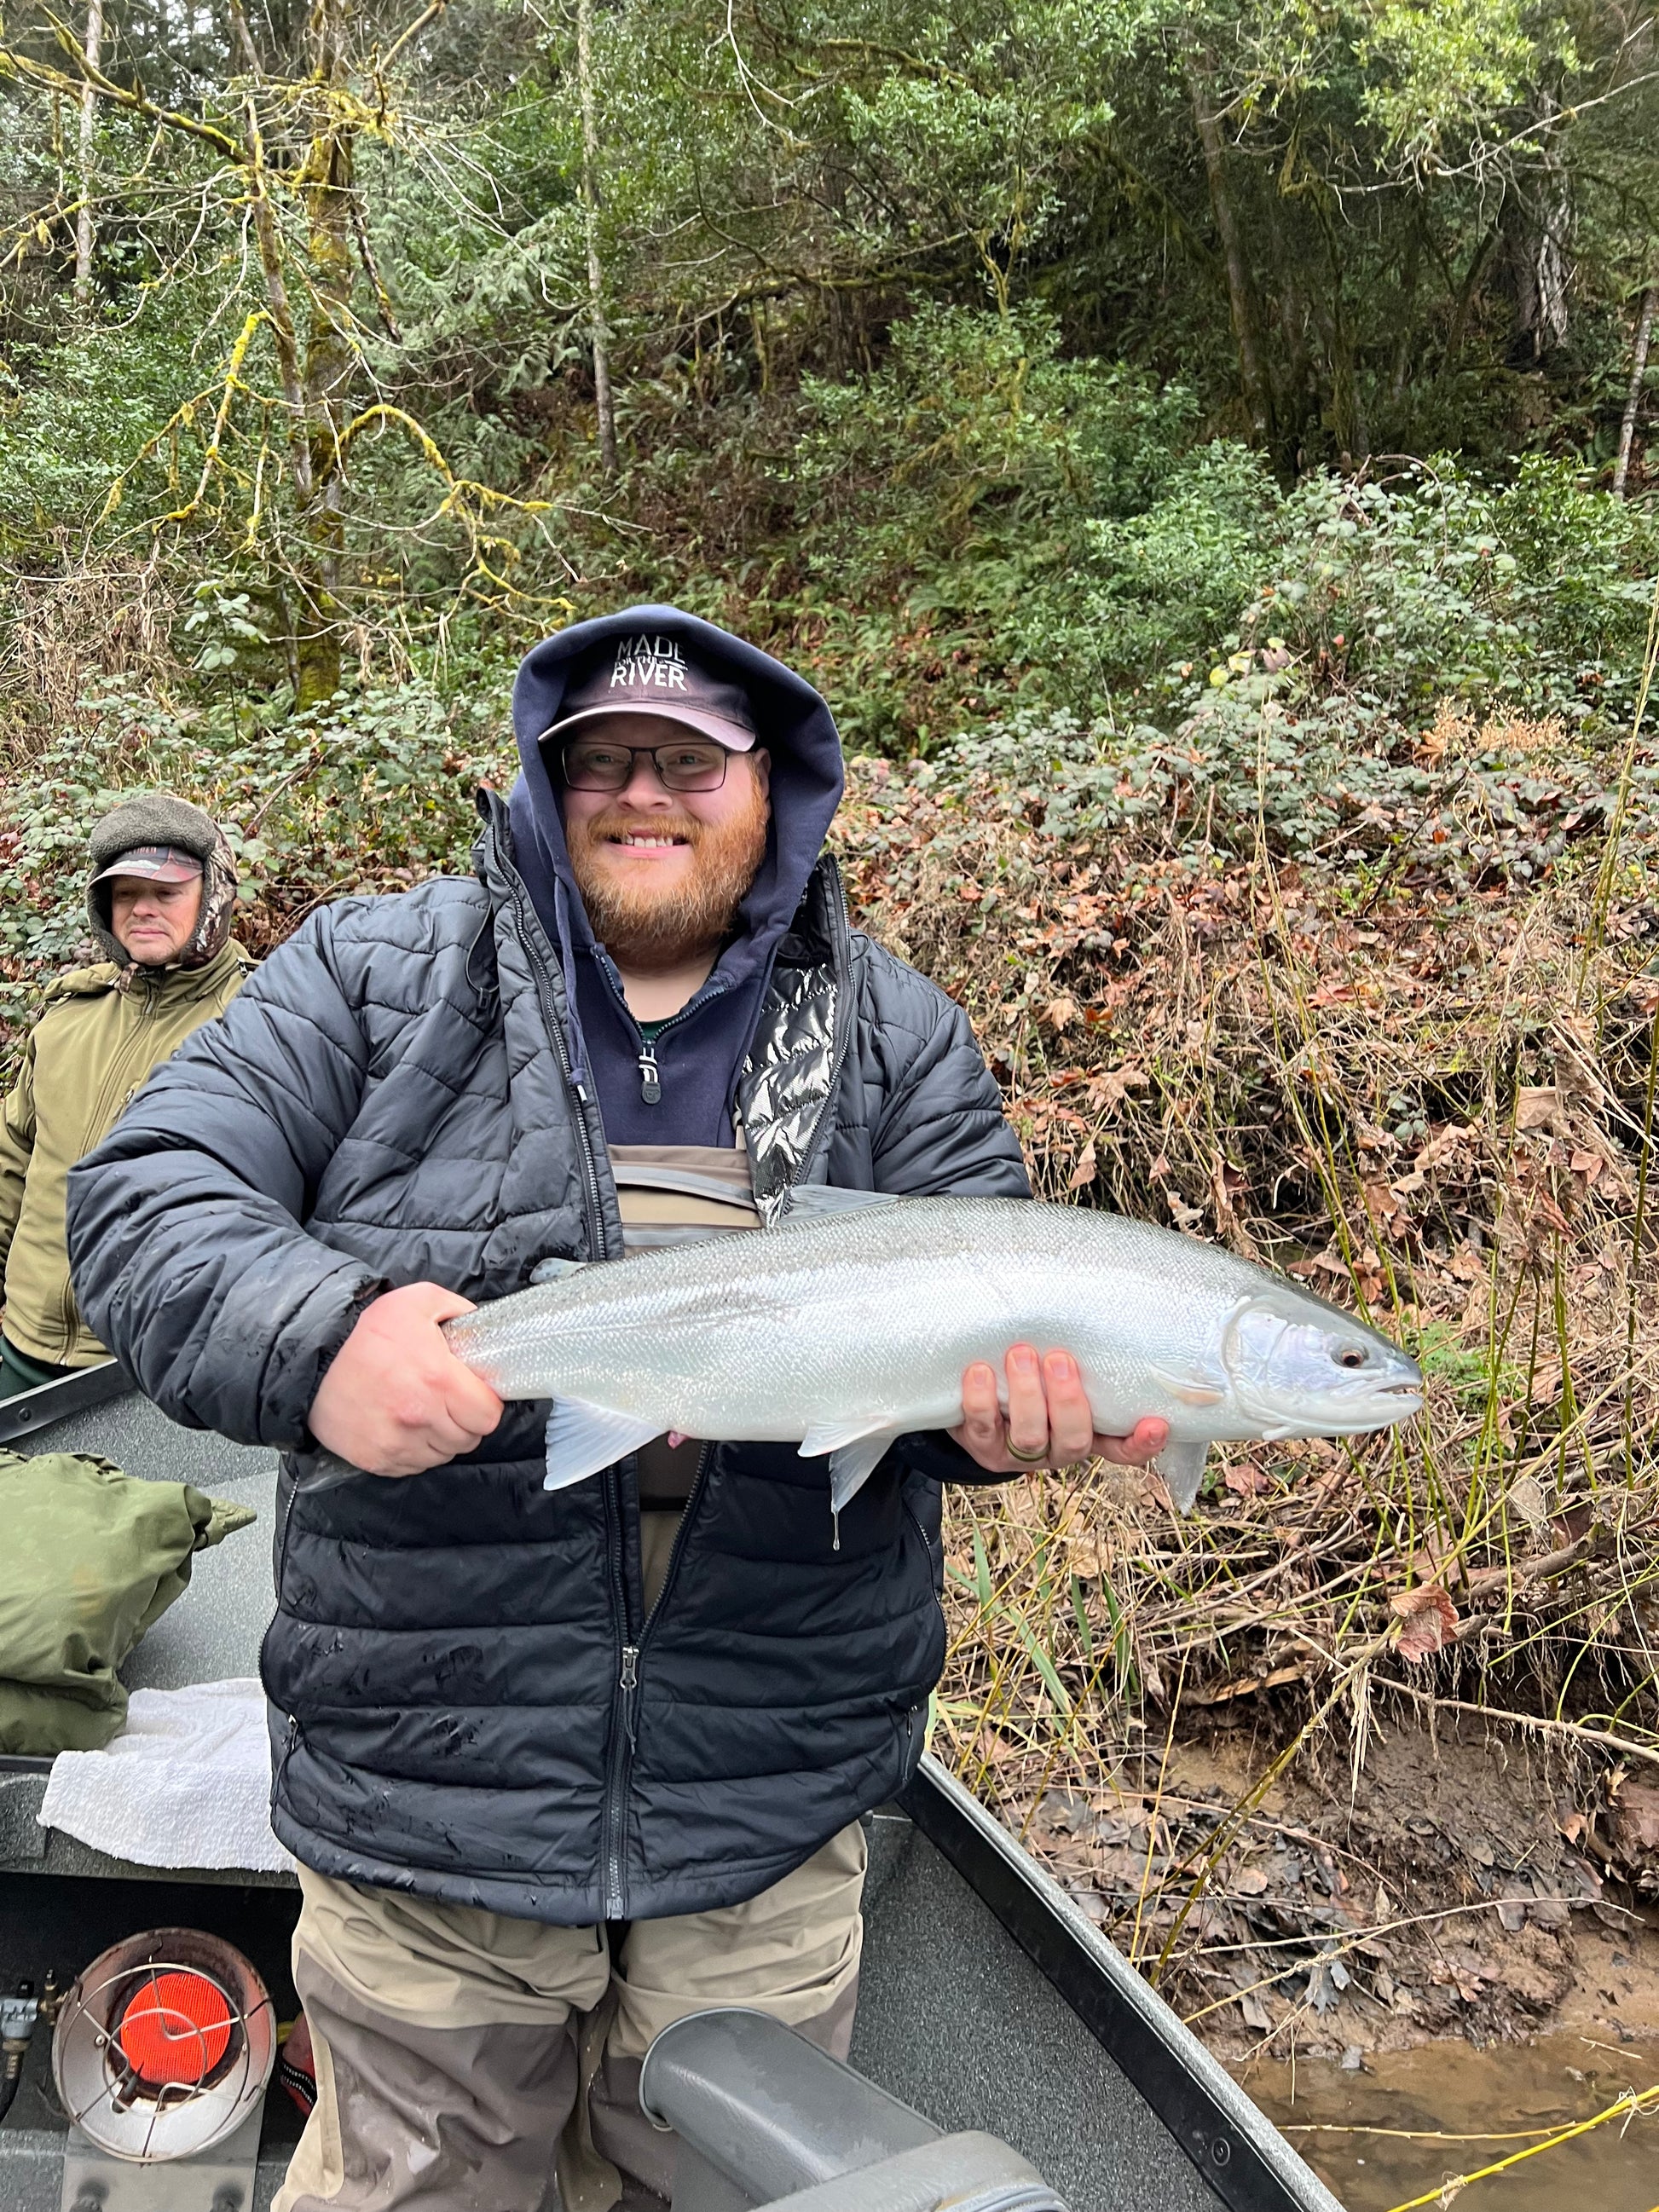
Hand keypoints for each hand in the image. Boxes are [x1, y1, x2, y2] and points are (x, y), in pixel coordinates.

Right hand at [309, 1283, 503, 1476]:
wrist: (310, 1361)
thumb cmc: (364, 1332)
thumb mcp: (417, 1300)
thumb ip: (459, 1310)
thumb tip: (481, 1326)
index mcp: (437, 1380)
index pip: (488, 1415)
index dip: (485, 1403)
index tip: (474, 1393)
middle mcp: (419, 1418)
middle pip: (469, 1439)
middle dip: (465, 1420)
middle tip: (448, 1400)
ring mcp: (397, 1443)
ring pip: (443, 1455)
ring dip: (441, 1437)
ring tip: (423, 1411)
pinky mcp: (377, 1460)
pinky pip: (415, 1466)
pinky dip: (416, 1451)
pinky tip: (404, 1426)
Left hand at [950, 1345, 1168, 1474]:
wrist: (976, 1401)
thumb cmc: (1032, 1376)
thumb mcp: (1061, 1370)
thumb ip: (1081, 1356)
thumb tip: (1095, 1300)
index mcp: (1087, 1433)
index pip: (1122, 1447)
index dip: (1141, 1443)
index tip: (1156, 1423)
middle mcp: (1057, 1449)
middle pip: (1074, 1441)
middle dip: (1067, 1401)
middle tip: (1059, 1359)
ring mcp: (1019, 1454)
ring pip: (1030, 1437)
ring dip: (1026, 1394)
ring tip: (1020, 1354)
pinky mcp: (983, 1447)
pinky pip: (983, 1428)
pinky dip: (981, 1399)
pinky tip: (980, 1371)